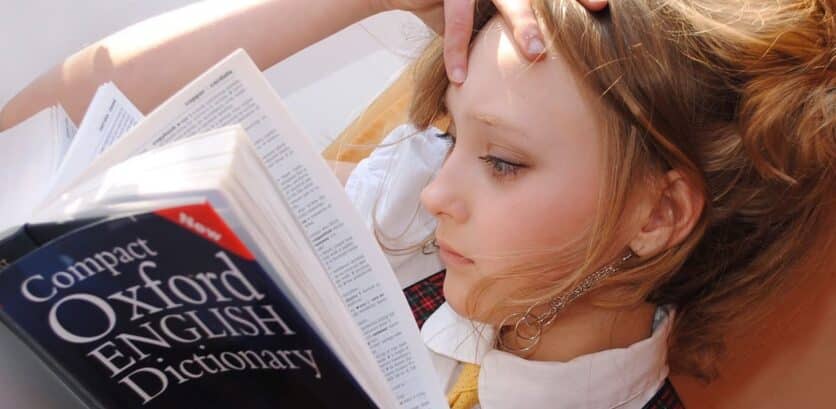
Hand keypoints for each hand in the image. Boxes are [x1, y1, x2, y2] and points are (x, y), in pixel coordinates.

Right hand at [377, 0, 607, 83]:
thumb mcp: (483, 15)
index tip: (605, 2)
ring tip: (537, 52)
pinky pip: (456, 17)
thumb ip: (506, 28)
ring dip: (523, 22)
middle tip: (598, 7)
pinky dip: (456, 49)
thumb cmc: (450, 5)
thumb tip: (541, 65)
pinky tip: (461, 77)